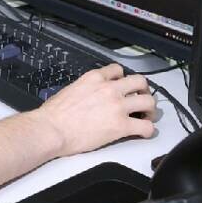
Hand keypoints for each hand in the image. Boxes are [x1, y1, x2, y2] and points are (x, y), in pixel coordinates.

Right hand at [33, 64, 155, 156]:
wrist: (51, 129)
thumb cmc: (54, 114)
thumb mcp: (70, 89)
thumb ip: (86, 88)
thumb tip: (90, 96)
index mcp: (94, 78)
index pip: (118, 70)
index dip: (123, 79)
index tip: (124, 87)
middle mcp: (109, 89)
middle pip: (139, 81)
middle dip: (143, 90)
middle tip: (141, 99)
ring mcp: (117, 106)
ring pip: (148, 101)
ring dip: (150, 109)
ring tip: (147, 116)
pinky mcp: (121, 126)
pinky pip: (146, 126)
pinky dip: (148, 130)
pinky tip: (143, 133)